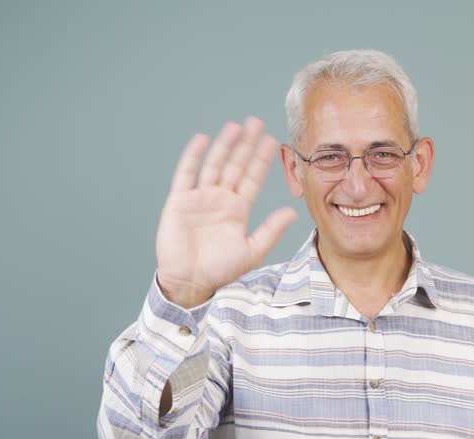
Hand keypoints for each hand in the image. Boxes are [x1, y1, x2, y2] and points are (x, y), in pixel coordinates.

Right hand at [155, 116, 298, 307]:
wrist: (190, 281)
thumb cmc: (220, 270)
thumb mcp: (252, 251)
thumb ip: (271, 230)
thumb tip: (293, 212)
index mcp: (238, 209)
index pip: (253, 178)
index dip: (262, 160)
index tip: (272, 140)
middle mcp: (220, 199)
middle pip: (235, 165)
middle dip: (246, 145)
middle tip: (256, 122)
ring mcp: (200, 197)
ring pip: (214, 165)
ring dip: (224, 146)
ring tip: (235, 127)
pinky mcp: (180, 201)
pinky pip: (187, 174)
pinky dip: (193, 157)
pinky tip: (202, 140)